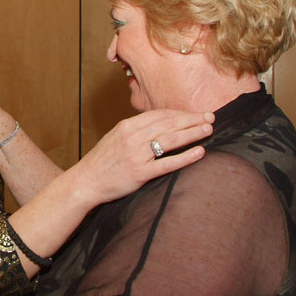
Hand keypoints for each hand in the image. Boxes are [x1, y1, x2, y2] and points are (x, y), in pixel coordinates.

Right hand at [72, 109, 214, 204]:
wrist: (84, 182)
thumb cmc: (101, 162)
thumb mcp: (115, 138)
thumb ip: (135, 131)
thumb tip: (159, 125)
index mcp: (126, 126)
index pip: (159, 115)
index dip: (180, 113)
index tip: (195, 113)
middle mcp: (132, 137)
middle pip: (168, 124)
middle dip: (191, 119)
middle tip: (211, 117)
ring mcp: (136, 155)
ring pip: (170, 140)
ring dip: (192, 133)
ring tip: (208, 130)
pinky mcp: (139, 173)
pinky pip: (167, 163)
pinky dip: (185, 157)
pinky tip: (199, 153)